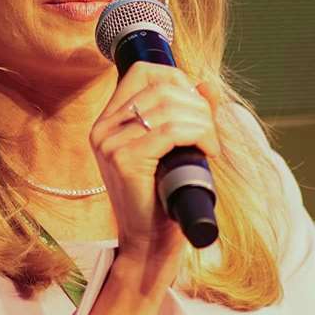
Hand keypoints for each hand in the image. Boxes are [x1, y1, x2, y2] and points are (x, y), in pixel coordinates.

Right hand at [90, 64, 220, 266]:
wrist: (150, 242)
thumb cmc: (163, 197)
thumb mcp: (175, 149)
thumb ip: (188, 114)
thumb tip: (208, 85)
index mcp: (109, 121)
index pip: (142, 71)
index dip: (178, 78)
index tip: (197, 106)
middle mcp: (103, 127)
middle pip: (161, 86)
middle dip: (198, 106)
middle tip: (211, 134)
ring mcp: (109, 143)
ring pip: (169, 107)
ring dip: (202, 122)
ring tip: (210, 146)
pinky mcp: (123, 159)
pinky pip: (171, 131)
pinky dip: (199, 135)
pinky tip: (207, 153)